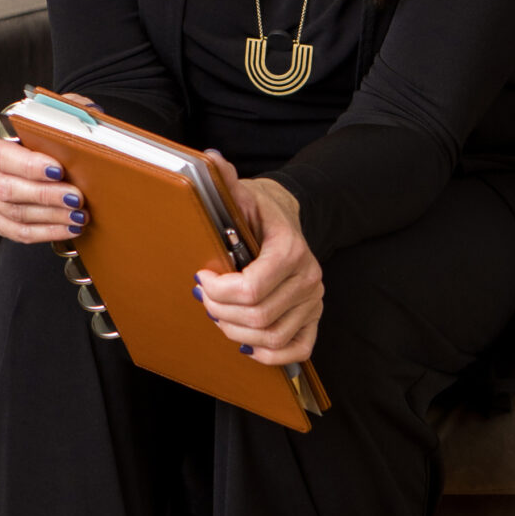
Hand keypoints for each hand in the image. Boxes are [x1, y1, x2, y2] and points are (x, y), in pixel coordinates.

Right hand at [0, 113, 86, 246]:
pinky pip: (16, 231)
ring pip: (13, 212)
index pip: (1, 154)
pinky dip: (45, 232)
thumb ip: (62, 114)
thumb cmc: (44, 128)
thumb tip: (80, 124)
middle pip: (5, 188)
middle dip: (44, 195)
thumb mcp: (53, 112)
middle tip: (75, 197)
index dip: (29, 165)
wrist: (38, 145)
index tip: (58, 170)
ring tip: (78, 215)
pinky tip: (68, 228)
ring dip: (50, 216)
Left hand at [195, 156, 322, 364]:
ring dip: (237, 332)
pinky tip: (247, 343)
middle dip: (220, 311)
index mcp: (290, 248)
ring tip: (219, 315)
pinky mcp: (313, 318)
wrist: (287, 220)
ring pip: (273, 336)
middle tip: (203, 298)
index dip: (218, 290)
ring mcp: (313, 301)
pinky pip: (298, 349)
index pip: (252, 287)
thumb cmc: (259, 211)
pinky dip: (270, 355)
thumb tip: (210, 161)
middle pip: (259, 315)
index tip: (201, 277)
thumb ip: (225, 181)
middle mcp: (308, 277)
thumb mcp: (241, 194)